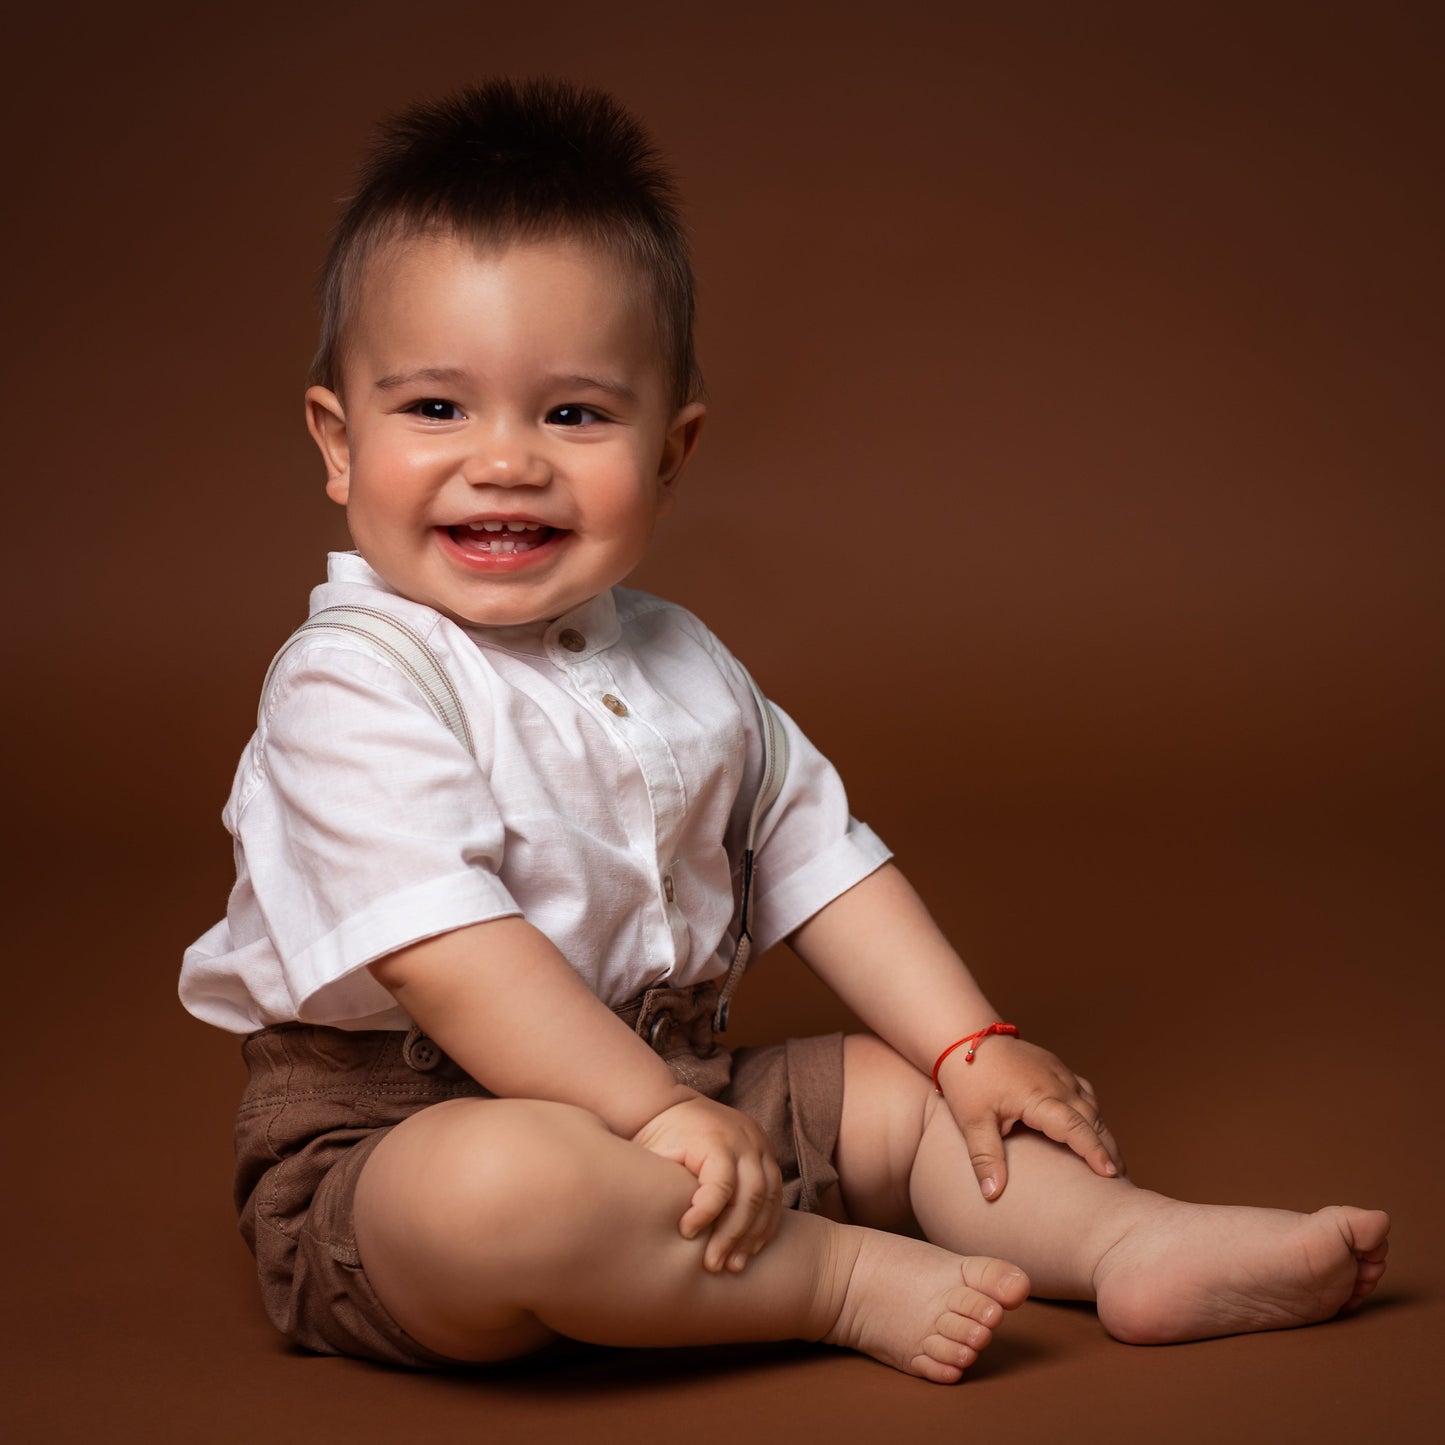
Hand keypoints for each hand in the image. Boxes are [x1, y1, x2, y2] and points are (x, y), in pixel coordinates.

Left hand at [632, 1095, 783, 1271]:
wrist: (676, 1106)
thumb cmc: (660, 1136)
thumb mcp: (656, 1153)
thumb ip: (665, 1182)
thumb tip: (660, 1224)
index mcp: (716, 1139)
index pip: (721, 1185)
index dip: (705, 1214)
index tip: (685, 1234)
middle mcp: (745, 1141)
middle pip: (751, 1195)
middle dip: (733, 1235)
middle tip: (714, 1265)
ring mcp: (760, 1146)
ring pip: (769, 1197)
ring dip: (753, 1235)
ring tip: (734, 1265)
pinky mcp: (766, 1155)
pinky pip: (775, 1193)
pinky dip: (766, 1223)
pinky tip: (751, 1247)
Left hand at [937, 1037, 1124, 1199]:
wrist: (964, 1037)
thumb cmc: (967, 1079)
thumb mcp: (972, 1121)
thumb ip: (985, 1157)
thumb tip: (992, 1194)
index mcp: (1039, 1097)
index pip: (1076, 1127)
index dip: (1095, 1151)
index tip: (1112, 1175)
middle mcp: (1056, 1082)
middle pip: (1092, 1119)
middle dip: (1108, 1148)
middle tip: (1121, 1181)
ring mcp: (1058, 1072)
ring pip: (1092, 1105)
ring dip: (1103, 1132)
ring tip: (1111, 1162)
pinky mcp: (1056, 1068)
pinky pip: (1084, 1092)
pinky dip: (1093, 1114)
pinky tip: (1092, 1130)